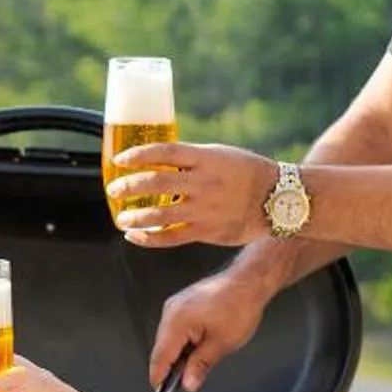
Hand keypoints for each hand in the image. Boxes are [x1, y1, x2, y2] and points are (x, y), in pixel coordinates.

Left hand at [110, 142, 276, 249]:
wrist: (278, 199)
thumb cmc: (247, 172)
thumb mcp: (220, 155)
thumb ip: (191, 160)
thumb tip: (157, 162)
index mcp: (206, 158)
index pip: (165, 153)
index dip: (139, 155)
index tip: (119, 160)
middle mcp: (203, 183)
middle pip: (156, 183)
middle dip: (129, 187)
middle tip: (113, 190)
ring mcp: (205, 209)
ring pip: (160, 215)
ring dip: (135, 217)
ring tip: (120, 218)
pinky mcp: (207, 231)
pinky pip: (172, 238)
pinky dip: (150, 238)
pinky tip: (135, 236)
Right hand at [149, 265, 276, 391]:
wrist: (249, 281)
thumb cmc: (240, 306)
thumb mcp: (222, 344)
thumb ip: (200, 365)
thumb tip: (188, 383)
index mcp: (177, 321)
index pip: (160, 356)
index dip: (159, 377)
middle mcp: (171, 311)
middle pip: (162, 348)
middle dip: (172, 366)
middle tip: (188, 382)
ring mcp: (175, 305)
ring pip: (169, 339)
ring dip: (179, 354)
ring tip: (200, 362)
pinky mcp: (182, 304)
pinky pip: (175, 328)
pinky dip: (183, 341)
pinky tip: (199, 347)